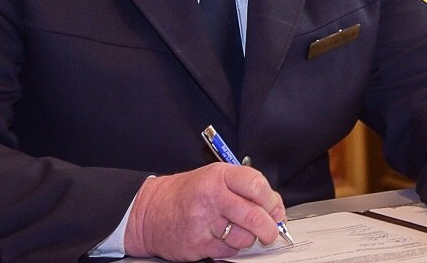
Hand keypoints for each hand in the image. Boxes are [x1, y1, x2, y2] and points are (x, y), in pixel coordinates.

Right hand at [123, 162, 287, 260]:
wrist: (151, 212)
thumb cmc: (188, 194)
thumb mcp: (216, 179)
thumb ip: (246, 189)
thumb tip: (276, 209)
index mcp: (219, 175)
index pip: (256, 185)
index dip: (271, 200)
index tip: (275, 209)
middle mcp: (212, 196)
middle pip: (254, 216)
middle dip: (269, 228)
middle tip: (271, 231)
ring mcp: (204, 221)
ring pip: (244, 237)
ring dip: (247, 238)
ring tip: (236, 230)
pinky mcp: (198, 243)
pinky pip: (229, 251)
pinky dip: (231, 247)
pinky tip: (221, 237)